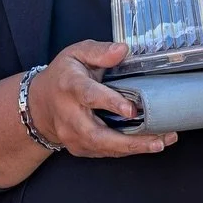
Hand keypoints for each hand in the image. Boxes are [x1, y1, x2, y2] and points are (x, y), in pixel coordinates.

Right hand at [27, 40, 175, 158]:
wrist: (40, 104)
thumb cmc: (64, 75)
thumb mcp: (77, 53)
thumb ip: (99, 52)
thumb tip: (123, 50)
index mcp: (69, 86)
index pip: (88, 95)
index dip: (110, 103)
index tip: (132, 109)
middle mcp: (69, 115)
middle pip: (97, 134)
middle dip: (129, 141)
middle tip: (158, 140)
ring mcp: (72, 135)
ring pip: (104, 147)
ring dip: (135, 148)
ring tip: (162, 142)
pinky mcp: (79, 148)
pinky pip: (105, 152)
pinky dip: (128, 150)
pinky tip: (150, 144)